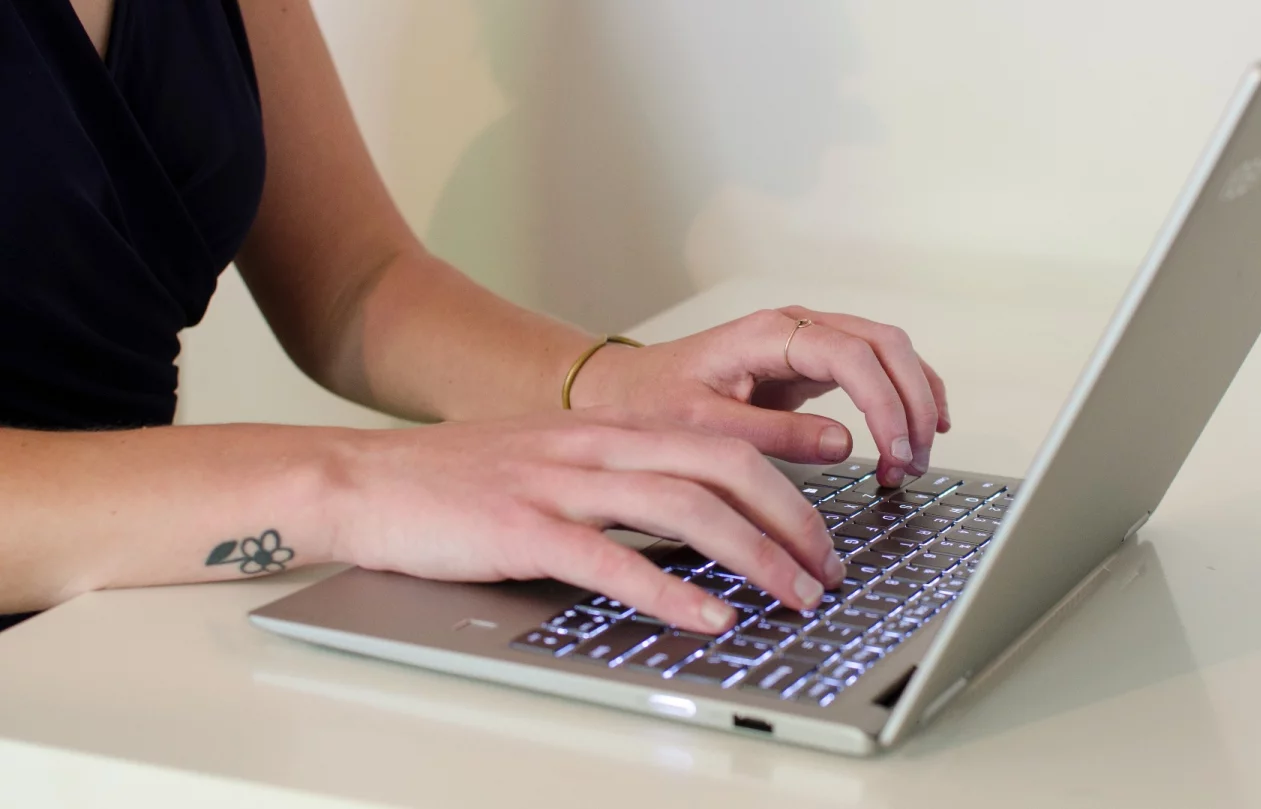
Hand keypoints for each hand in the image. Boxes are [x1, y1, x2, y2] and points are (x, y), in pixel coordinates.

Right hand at [337, 409, 844, 633]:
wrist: (367, 479)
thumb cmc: (461, 478)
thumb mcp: (556, 461)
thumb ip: (621, 480)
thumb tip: (693, 520)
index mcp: (611, 430)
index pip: (724, 439)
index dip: (789, 473)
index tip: (831, 510)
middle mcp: (598, 448)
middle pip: (724, 467)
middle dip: (793, 519)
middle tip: (829, 568)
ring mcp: (562, 485)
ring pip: (685, 508)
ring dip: (755, 556)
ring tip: (796, 596)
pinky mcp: (524, 528)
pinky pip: (613, 561)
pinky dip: (671, 591)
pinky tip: (710, 617)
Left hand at [571, 307, 950, 487]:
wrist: (627, 389)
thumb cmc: (655, 403)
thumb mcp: (704, 428)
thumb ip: (773, 435)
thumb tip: (844, 443)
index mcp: (767, 335)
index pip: (850, 355)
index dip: (883, 402)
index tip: (894, 451)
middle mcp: (796, 325)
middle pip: (885, 344)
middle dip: (912, 403)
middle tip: (913, 462)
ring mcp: (808, 338)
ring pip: (889, 350)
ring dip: (915, 400)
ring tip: (916, 458)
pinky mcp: (811, 359)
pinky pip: (875, 365)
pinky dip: (904, 393)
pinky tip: (917, 427)